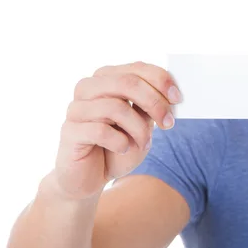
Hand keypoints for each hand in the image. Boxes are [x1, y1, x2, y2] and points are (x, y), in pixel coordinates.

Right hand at [51, 61, 181, 200]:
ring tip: (144, 144)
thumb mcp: (141, 123)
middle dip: (154, 103)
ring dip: (139, 129)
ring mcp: (76, 108)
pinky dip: (120, 142)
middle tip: (169, 123)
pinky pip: (101, 130)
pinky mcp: (69, 132)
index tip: (178, 98)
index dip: (161, 80)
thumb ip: (151, 105)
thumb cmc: (118, 145)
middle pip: (127, 83)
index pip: (137, 68)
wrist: (90, 178)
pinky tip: (123, 149)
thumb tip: (172, 94)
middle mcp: (88, 88)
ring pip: (116, 107)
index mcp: (107, 78)